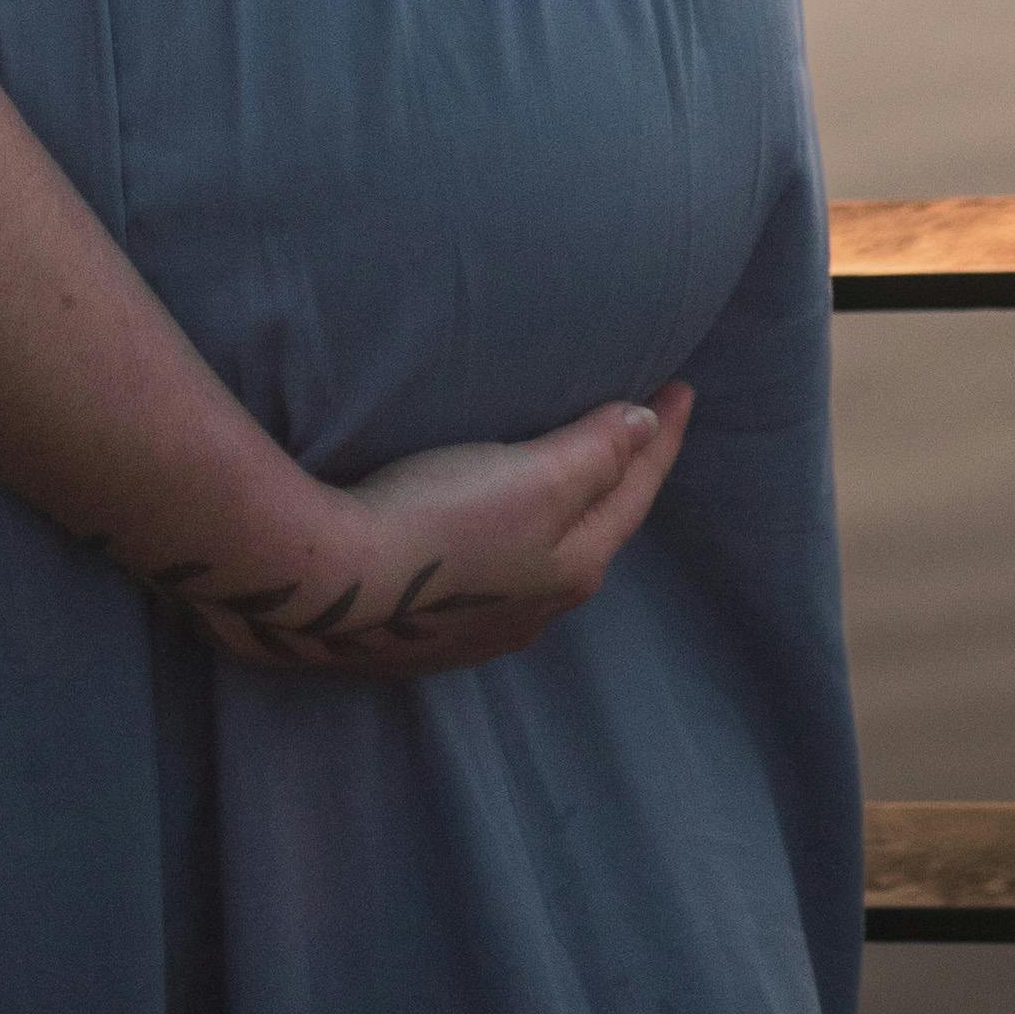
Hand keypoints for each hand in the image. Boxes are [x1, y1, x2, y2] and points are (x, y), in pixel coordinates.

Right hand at [150, 386, 693, 679]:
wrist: (330, 588)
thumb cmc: (439, 518)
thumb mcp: (534, 477)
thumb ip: (597, 450)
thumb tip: (648, 424)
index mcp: (575, 565)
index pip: (635, 490)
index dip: (662, 436)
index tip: (684, 387)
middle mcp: (540, 606)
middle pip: (598, 527)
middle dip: (623, 478)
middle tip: (639, 428)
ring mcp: (485, 625)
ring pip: (550, 555)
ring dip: (572, 509)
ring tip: (573, 473)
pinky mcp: (434, 626)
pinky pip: (503, 571)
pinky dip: (523, 533)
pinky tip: (499, 526)